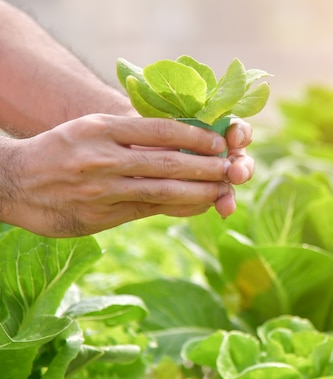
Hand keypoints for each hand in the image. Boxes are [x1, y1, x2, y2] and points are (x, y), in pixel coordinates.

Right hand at [0, 114, 254, 236]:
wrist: (14, 182)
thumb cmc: (60, 150)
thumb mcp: (91, 128)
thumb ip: (131, 135)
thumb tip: (181, 140)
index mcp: (103, 129)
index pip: (161, 130)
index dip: (196, 137)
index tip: (219, 142)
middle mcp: (104, 158)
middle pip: (168, 162)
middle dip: (206, 167)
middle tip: (232, 168)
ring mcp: (103, 190)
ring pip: (163, 190)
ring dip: (199, 191)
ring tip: (223, 189)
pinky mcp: (102, 217)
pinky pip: (150, 211)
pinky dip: (178, 208)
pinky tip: (199, 205)